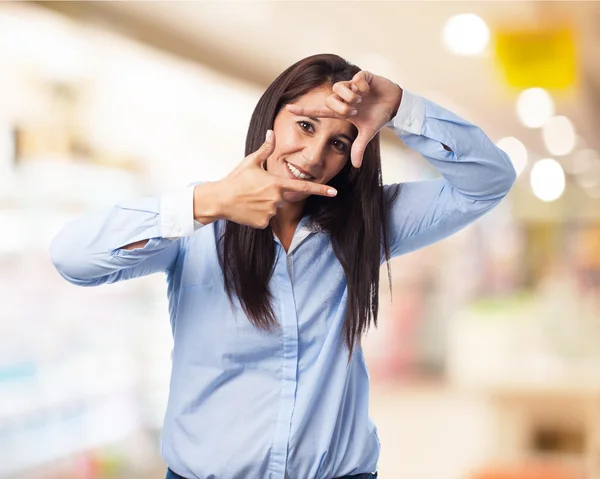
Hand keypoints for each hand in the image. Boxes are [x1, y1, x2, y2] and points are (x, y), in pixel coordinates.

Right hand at [195, 130, 336, 228]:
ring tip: (248, 199)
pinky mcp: (263, 223)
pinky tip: (247, 209)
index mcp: (276, 183)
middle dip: (271, 194)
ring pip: (273, 208)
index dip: (320, 190)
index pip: (303, 186)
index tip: (334, 192)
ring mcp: (270, 212)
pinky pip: (266, 219)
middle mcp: (276, 199)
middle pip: (282, 197)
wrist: (219, 199)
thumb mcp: (251, 162)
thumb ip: (265, 149)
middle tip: (254, 190)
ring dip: (264, 204)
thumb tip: (271, 132)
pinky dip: (258, 214)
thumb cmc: (235, 179)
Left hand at [286, 71, 402, 167]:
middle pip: (330, 100)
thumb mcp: (367, 134)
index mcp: (341, 110)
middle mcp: (343, 97)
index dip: (304, 110)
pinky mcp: (362, 76)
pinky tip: (369, 90)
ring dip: (351, 96)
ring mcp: (351, 86)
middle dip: (343, 108)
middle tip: (356, 110)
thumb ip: (358, 147)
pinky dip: (362, 86)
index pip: (319, 111)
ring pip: (339, 87)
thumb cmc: (378, 117)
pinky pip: (355, 79)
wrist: (394, 104)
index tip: (288, 109)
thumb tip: (356, 166)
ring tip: (362, 99)